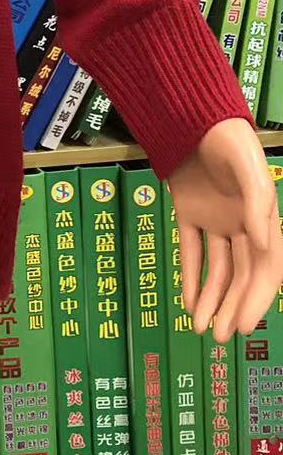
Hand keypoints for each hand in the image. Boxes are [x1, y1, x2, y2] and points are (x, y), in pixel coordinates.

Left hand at [168, 120, 282, 342]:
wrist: (191, 116)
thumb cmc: (228, 138)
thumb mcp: (250, 167)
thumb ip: (258, 204)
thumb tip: (260, 244)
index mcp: (264, 218)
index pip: (266, 269)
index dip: (256, 299)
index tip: (244, 325)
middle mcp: (243, 224)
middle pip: (241, 275)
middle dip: (232, 307)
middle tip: (218, 338)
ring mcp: (216, 220)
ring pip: (217, 270)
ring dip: (211, 299)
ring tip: (200, 328)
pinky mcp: (189, 213)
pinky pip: (192, 252)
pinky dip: (191, 277)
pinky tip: (188, 303)